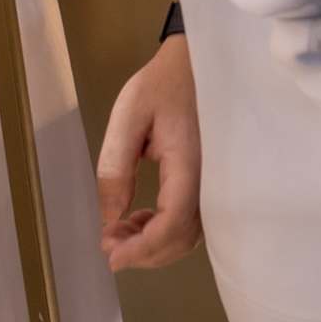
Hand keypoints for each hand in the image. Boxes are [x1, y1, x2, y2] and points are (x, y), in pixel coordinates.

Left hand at [95, 34, 201, 269]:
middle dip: (143, 251)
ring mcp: (213, 183)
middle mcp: (209, 180)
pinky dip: (165, 231)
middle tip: (108, 242)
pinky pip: (192, 221)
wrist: (193, 66)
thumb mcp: (127, 118)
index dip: (142, 247)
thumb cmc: (160, 86)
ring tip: (120, 230)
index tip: (109, 255)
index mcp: (189, 163)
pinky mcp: (209, 182)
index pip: (173, 221)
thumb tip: (110, 218)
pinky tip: (142, 218)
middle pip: (183, 238)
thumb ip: (115, 168)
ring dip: (154, 244)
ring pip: (189, 235)